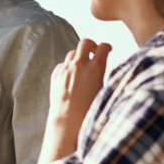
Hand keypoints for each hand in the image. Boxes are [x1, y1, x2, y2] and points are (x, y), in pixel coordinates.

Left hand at [38, 39, 110, 163]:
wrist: (67, 120)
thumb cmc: (90, 110)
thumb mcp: (104, 91)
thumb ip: (104, 76)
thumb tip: (106, 69)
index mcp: (95, 68)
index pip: (103, 46)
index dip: (107, 46)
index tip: (108, 49)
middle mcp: (79, 65)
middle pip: (85, 42)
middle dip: (91, 45)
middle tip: (94, 52)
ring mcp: (65, 69)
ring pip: (72, 53)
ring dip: (79, 56)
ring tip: (83, 66)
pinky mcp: (55, 75)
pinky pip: (63, 64)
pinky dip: (68, 66)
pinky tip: (72, 76)